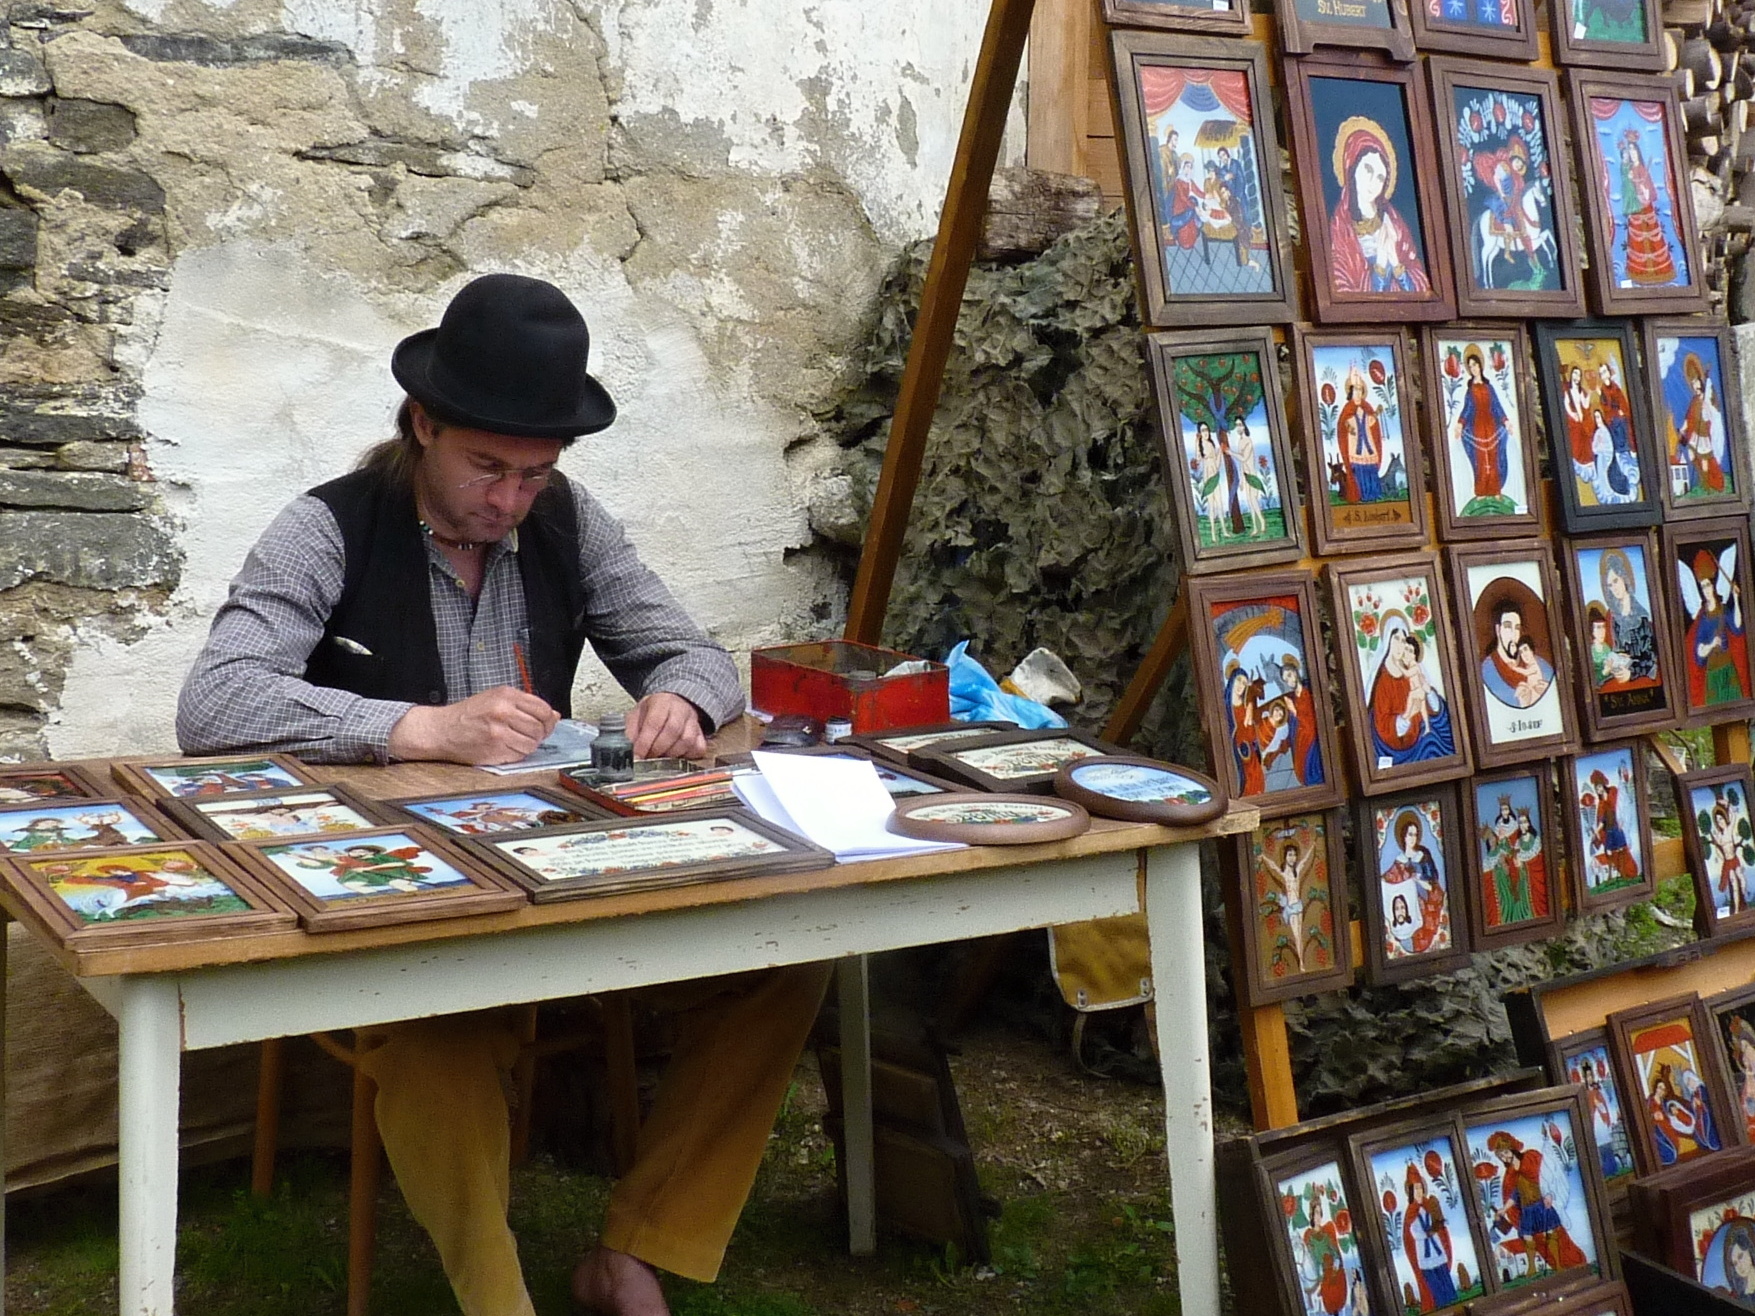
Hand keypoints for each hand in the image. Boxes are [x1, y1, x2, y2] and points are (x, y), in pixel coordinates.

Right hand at [388, 686, 560, 765]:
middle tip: (530, 735)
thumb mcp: (496, 699)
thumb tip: (554, 716)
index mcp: (506, 695)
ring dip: (528, 746)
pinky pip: (520, 756)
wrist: (442, 730)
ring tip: (515, 741)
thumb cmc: (468, 715)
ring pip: (532, 744)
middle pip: (540, 728)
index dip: (548, 720)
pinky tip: (506, 748)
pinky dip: (517, 755)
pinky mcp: (495, 749)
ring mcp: (499, 731)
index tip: (545, 724)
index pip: (543, 709)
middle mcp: (503, 711)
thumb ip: (525, 706)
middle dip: (539, 734)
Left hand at [626, 691, 707, 758]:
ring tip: (660, 756)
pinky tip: (676, 755)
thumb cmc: (654, 711)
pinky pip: (698, 749)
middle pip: (672, 732)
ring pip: (686, 741)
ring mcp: (694, 722)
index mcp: (662, 702)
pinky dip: (687, 756)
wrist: (674, 703)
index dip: (645, 742)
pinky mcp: (701, 735)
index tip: (638, 755)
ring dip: (670, 754)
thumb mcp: (637, 715)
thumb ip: (631, 731)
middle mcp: (681, 710)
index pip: (654, 722)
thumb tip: (627, 751)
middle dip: (657, 749)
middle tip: (647, 756)